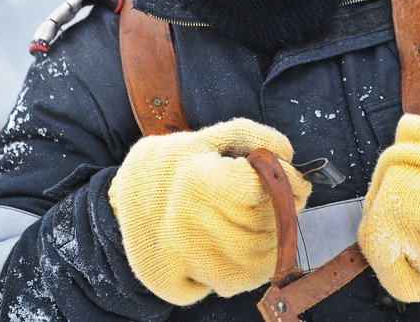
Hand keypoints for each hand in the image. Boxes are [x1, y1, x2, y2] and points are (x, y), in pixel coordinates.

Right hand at [108, 118, 310, 304]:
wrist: (120, 198)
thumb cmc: (171, 164)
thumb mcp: (206, 137)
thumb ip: (251, 135)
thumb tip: (288, 156)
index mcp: (195, 179)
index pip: (260, 188)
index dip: (288, 182)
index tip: (298, 181)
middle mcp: (186, 222)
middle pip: (262, 226)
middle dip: (287, 210)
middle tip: (290, 200)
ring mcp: (179, 258)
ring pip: (254, 261)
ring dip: (274, 242)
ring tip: (270, 224)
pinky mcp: (174, 283)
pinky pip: (231, 285)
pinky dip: (249, 271)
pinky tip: (245, 249)